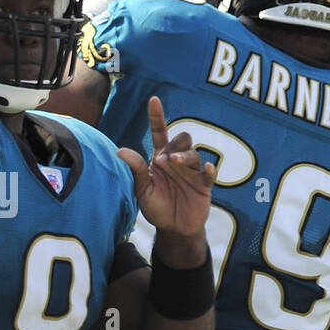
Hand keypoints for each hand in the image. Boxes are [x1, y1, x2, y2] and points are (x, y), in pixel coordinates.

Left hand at [118, 97, 214, 241]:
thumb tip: (120, 150)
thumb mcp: (142, 189)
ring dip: (183, 156)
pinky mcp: (203, 185)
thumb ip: (136, 169)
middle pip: (182, 139)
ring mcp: (192, 172)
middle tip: (162, 160)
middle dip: (174, 145)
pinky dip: (208, 169)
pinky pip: (209, 173)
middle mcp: (177, 161)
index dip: (157, 116)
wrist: (173, 229)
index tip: (154, 100)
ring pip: (193, 154)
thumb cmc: (156, 207)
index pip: (160, 132)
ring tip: (172, 163)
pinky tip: (206, 167)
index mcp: (160, 158)